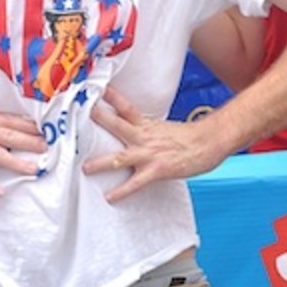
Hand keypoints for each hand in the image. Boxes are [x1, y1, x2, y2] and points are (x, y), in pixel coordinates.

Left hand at [84, 86, 226, 201]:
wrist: (210, 143)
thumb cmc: (189, 137)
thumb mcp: (162, 128)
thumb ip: (144, 128)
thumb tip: (130, 129)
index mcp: (145, 124)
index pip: (124, 106)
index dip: (109, 97)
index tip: (93, 89)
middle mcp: (143, 136)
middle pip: (115, 124)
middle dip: (97, 119)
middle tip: (77, 117)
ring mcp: (148, 153)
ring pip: (119, 157)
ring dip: (100, 163)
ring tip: (84, 168)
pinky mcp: (156, 170)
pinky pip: (135, 183)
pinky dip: (121, 191)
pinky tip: (109, 197)